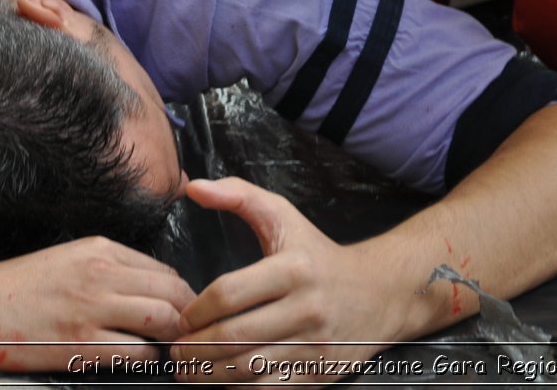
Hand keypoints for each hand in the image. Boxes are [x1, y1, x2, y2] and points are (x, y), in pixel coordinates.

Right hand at [0, 236, 195, 371]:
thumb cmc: (15, 288)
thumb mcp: (67, 258)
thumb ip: (107, 268)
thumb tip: (147, 288)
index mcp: (100, 250)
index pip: (165, 270)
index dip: (182, 296)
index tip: (183, 314)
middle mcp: (101, 273)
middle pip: (174, 292)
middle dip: (189, 316)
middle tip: (189, 336)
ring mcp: (92, 308)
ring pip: (164, 319)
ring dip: (175, 337)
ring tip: (172, 350)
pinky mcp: (80, 343)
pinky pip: (137, 352)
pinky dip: (149, 359)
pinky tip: (144, 363)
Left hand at [169, 178, 395, 383]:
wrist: (382, 291)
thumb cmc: (320, 255)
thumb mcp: (285, 217)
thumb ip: (239, 196)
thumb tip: (194, 187)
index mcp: (294, 269)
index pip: (230, 294)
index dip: (196, 311)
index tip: (182, 319)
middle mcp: (307, 308)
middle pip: (235, 336)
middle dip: (195, 349)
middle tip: (175, 351)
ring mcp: (315, 345)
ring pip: (249, 369)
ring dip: (210, 373)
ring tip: (189, 369)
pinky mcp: (321, 371)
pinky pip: (270, 388)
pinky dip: (240, 388)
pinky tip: (223, 379)